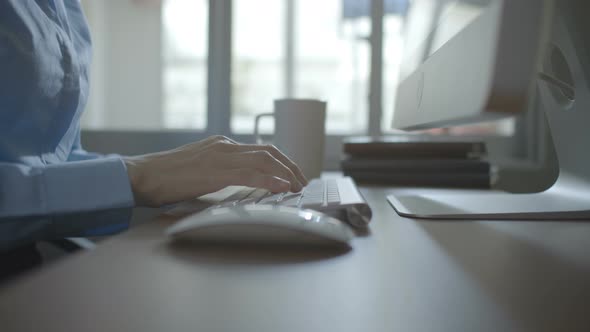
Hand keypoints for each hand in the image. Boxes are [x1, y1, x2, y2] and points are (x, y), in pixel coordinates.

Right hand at [123, 136, 307, 206]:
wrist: (142, 175)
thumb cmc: (166, 176)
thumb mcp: (199, 168)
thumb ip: (219, 171)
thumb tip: (239, 184)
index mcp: (221, 145)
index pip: (260, 149)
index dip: (281, 162)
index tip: (292, 174)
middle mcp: (224, 146)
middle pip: (268, 151)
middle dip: (289, 166)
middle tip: (302, 181)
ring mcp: (220, 156)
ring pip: (264, 159)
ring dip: (285, 173)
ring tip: (297, 186)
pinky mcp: (215, 171)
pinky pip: (250, 173)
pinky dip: (270, 180)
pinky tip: (281, 187)